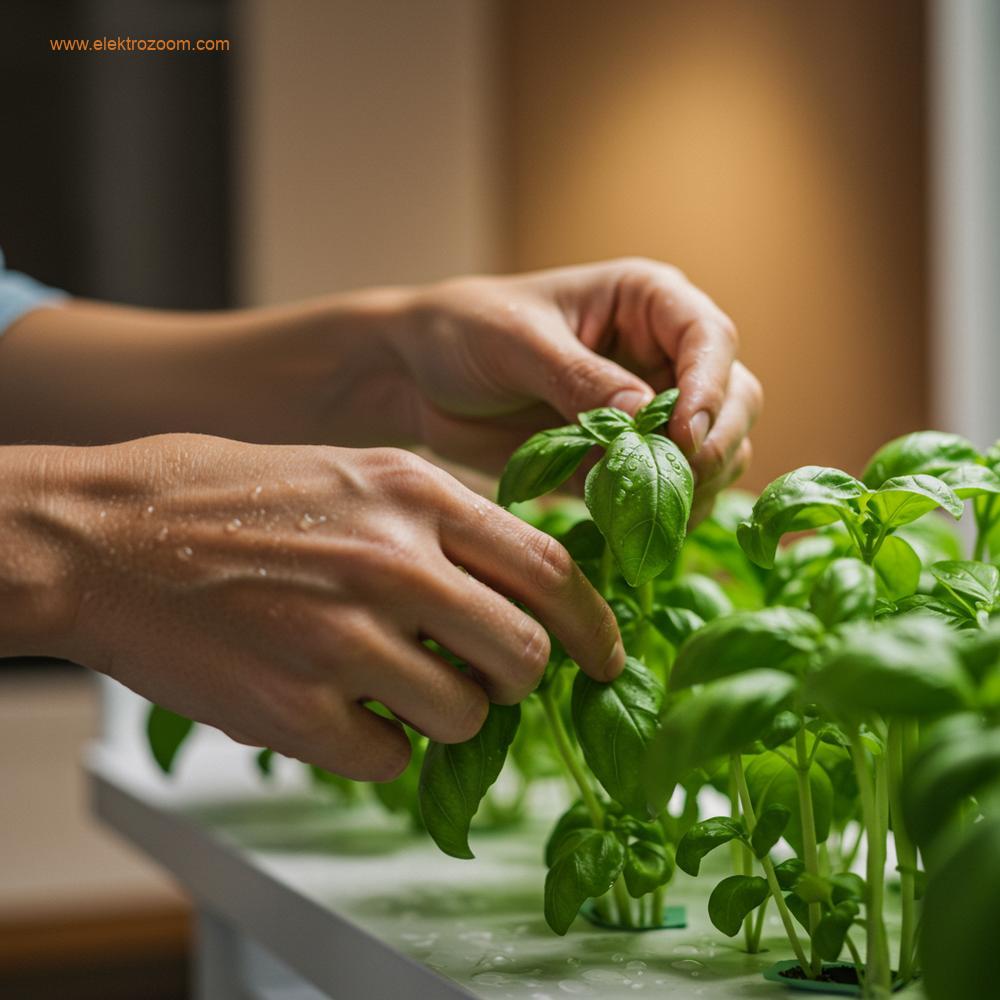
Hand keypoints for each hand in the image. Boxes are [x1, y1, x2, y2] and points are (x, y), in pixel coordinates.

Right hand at [28, 435, 621, 778]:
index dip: (593, 625)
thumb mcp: (359, 474)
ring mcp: (348, 638)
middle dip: (515, 680)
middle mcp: (397, 563)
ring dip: (445, 715)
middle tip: (480, 676)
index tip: (608, 659)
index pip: (551, 568)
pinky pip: (391, 758)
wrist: (115, 535)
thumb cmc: (240, 501)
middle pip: (524, 656)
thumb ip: (444, 528)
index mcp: (419, 495)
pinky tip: (336, 707)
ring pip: (467, 718)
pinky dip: (378, 744)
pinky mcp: (299, 709)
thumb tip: (518, 593)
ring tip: (391, 685)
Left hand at [397, 258, 762, 520]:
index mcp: (648, 303)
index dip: (711, 387)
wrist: (418, 379)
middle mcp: (662, 357)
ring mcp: (650, 414)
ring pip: (715, 452)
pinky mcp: (625, 461)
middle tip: (675, 478)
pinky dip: (662, 511)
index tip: (685, 433)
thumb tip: (644, 415)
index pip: (711, 339)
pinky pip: (669, 491)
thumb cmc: (465, 332)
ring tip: (646, 506)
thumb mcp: (519, 343)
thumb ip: (578, 378)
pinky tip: (631, 524)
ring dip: (693, 483)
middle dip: (713, 442)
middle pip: (735, 399)